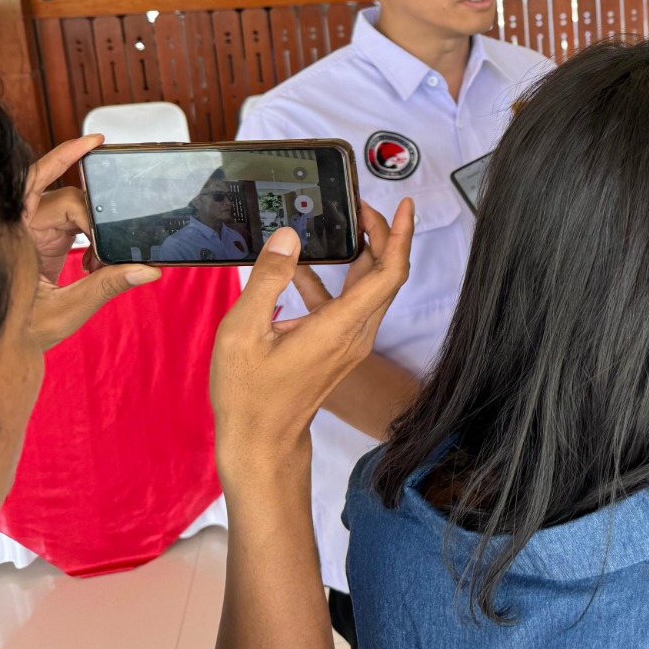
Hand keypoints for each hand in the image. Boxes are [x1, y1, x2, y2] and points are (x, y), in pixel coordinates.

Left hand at [24, 134, 159, 348]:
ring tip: (103, 262)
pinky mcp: (42, 242)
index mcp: (14, 236)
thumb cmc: (19, 333)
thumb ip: (108, 285)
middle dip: (95, 219)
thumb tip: (148, 269)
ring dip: (96, 230)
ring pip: (72, 210)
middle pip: (65, 198)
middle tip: (112, 248)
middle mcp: (20, 229)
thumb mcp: (67, 310)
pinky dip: (92, 237)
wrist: (6, 351)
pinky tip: (97, 261)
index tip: (94, 143)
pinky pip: (71, 224)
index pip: (37, 183)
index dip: (64, 157)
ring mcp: (31, 234)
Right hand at [210, 199, 413, 483]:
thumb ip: (267, 279)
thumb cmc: (249, 394)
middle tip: (361, 206)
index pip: (389, 273)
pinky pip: (348, 306)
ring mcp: (350, 343)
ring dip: (361, 256)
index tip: (405, 206)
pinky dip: (335, 282)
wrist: (260, 442)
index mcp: (340, 327)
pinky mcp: (339, 348)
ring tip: (339, 227)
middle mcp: (356, 334)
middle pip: (386, 276)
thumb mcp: (243, 331)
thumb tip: (288, 237)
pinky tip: (301, 267)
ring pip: (369, 290)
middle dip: (382, 235)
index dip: (401, 235)